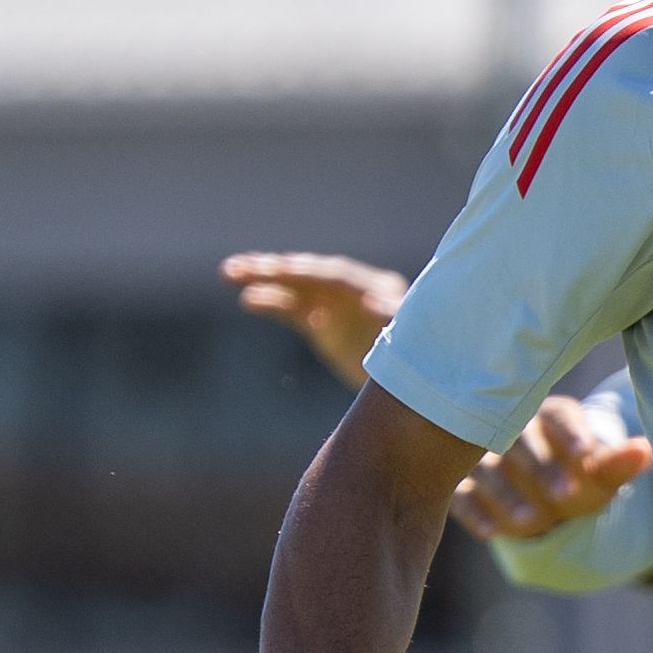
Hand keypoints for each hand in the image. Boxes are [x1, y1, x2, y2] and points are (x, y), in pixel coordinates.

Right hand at [221, 252, 409, 383]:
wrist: (417, 386)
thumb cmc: (424, 367)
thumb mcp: (414, 349)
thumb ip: (394, 325)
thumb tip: (378, 307)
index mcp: (383, 289)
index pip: (345, 279)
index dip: (321, 279)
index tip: (291, 274)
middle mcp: (357, 289)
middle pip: (313, 275)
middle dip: (280, 271)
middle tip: (249, 266)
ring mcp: (336, 303)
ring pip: (295, 286)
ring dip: (263, 277)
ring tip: (228, 271)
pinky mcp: (321, 321)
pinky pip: (291, 308)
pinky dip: (271, 302)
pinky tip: (247, 299)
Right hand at [453, 395, 651, 541]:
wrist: (543, 498)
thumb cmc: (575, 476)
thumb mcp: (599, 473)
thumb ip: (618, 463)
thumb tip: (645, 450)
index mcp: (547, 415)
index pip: (557, 414)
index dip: (572, 433)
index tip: (588, 454)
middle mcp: (509, 428)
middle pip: (519, 439)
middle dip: (541, 467)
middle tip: (566, 495)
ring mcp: (480, 455)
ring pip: (486, 467)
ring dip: (508, 494)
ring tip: (533, 522)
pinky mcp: (462, 483)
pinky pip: (461, 494)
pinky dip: (473, 512)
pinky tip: (491, 533)